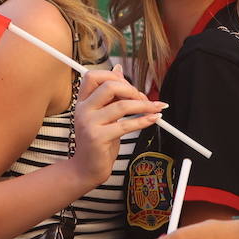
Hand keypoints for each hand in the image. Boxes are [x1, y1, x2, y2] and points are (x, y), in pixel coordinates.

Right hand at [71, 67, 165, 187]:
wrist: (86, 169)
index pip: (93, 76)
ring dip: (145, 105)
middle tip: (144, 99)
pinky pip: (126, 125)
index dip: (114, 77)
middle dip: (132, 90)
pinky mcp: (98, 137)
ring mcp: (89, 123)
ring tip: (156, 109)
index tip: (130, 87)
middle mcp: (83, 109)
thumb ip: (109, 94)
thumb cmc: (97, 141)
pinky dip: (144, 120)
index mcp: (82, 101)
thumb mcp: (102, 114)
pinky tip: (153, 119)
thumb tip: (119, 70)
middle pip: (109, 85)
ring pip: (122, 105)